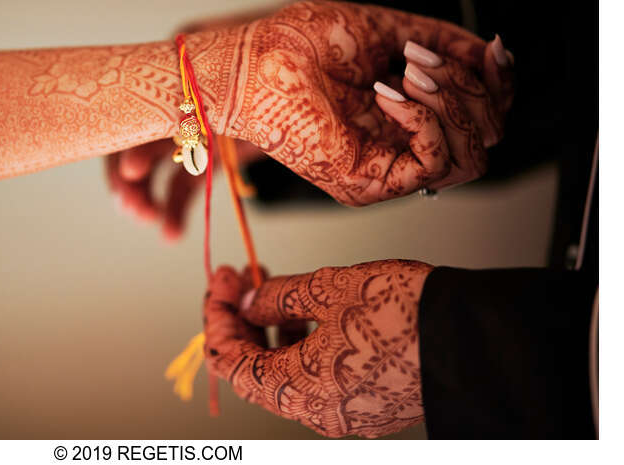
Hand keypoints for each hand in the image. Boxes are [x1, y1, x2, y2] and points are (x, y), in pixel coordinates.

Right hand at [104, 4, 273, 241]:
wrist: (309, 63)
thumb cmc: (279, 57)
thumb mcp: (252, 68)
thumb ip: (223, 93)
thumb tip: (194, 123)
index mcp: (177, 70)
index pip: (141, 108)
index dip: (132, 138)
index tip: (131, 172)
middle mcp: (174, 98)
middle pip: (137, 139)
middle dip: (130, 176)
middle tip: (134, 208)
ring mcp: (189, 127)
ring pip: (155, 168)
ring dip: (147, 196)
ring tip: (151, 221)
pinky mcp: (206, 153)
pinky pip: (182, 183)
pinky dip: (175, 208)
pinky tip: (171, 234)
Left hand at [203, 260, 432, 437]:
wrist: (477, 338)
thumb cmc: (402, 311)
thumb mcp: (327, 288)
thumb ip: (276, 297)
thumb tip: (248, 302)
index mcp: (298, 390)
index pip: (229, 361)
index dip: (216, 317)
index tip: (222, 280)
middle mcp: (318, 412)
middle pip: (256, 370)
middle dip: (241, 321)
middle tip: (241, 279)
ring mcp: (347, 412)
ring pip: (288, 374)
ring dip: (271, 330)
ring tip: (272, 287)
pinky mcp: (371, 403)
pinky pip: (318, 377)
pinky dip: (302, 345)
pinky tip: (306, 311)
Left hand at [224, 0, 514, 204]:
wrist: (254, 56)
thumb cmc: (304, 42)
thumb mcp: (390, 32)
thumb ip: (444, 44)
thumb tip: (493, 54)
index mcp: (408, 118)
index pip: (484, 120)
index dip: (500, 86)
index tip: (493, 48)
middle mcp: (401, 149)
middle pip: (487, 140)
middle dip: (472, 90)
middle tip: (419, 59)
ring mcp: (386, 171)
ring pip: (470, 158)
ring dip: (452, 103)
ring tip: (407, 72)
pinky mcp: (367, 184)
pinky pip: (433, 163)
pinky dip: (423, 119)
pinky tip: (387, 92)